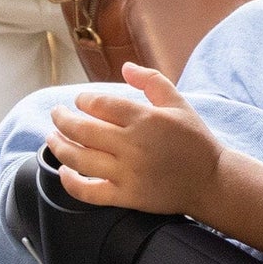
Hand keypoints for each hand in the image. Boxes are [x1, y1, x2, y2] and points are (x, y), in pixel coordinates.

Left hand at [48, 65, 262, 253]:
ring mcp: (128, 173)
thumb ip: (151, 81)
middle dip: (61, 119)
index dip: (83, 100)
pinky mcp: (127, 196)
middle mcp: (132, 145)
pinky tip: (64, 171)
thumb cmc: (194, 140)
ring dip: (58, 146)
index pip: (100, 104)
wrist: (211, 181)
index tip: (79, 101)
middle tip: (55, 114)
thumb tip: (124, 66)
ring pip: (80, 158)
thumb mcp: (178, 102)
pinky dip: (71, 182)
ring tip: (51, 137)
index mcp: (145, 119)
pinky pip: (89, 191)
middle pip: (83, 129)